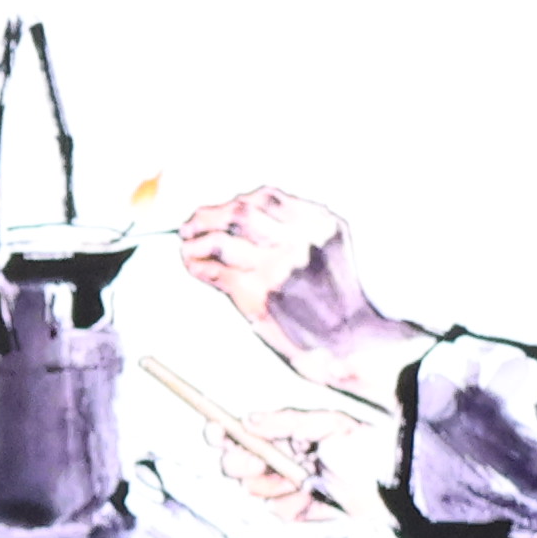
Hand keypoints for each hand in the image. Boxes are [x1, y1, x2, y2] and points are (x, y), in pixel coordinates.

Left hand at [171, 186, 413, 402]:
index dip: (236, 201)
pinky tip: (193, 265)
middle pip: (239, 212)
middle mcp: (297, 239)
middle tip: (191, 222)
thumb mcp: (331, 246)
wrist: (349, 340)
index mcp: (317, 222)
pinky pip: (216, 272)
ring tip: (187, 242)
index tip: (223, 208)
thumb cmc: (338, 298)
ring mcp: (276, 266)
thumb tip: (246, 212)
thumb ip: (298, 225)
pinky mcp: (258, 295)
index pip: (265, 197)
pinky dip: (197, 266)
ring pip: (221, 240)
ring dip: (196, 240)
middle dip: (208, 214)